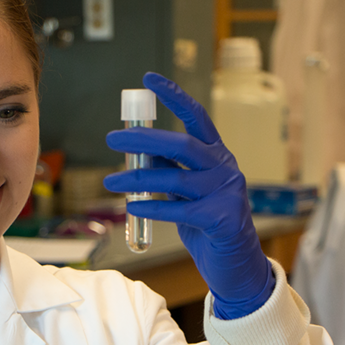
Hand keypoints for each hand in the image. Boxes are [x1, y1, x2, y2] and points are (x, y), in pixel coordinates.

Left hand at [104, 72, 273, 318]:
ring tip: (109, 182)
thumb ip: (169, 168)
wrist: (235, 265)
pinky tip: (131, 208)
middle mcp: (225, 168)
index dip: (174, 96)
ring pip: (175, 178)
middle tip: (112, 139)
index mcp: (216, 155)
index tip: (148, 79)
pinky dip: (152, 207)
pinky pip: (179, 209)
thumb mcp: (186, 191)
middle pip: (182, 144)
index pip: (196, 116)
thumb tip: (139, 148)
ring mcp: (227, 192)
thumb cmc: (206, 224)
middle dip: (144, 139)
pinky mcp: (222, 219)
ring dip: (137, 180)